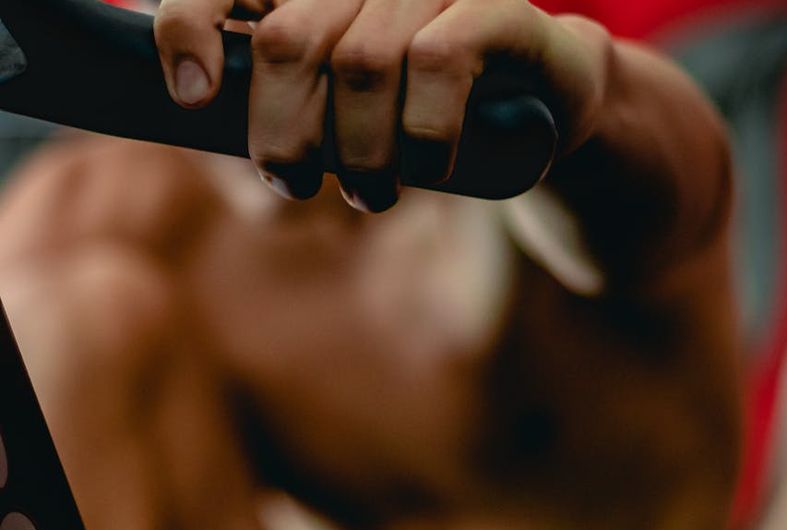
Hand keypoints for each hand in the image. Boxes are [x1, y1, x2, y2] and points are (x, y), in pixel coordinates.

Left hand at [154, 0, 606, 211]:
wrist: (537, 104)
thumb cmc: (420, 111)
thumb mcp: (339, 107)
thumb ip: (278, 96)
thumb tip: (197, 105)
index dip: (190, 24)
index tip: (190, 95)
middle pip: (288, 42)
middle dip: (284, 135)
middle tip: (293, 183)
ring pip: (362, 67)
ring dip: (358, 156)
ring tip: (369, 194)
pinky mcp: (495, 7)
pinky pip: (436, 65)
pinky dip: (423, 136)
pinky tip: (428, 168)